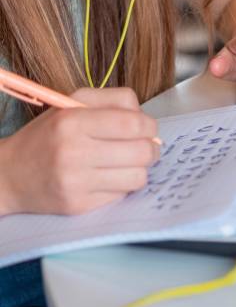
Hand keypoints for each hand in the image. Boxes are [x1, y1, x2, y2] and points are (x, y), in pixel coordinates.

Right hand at [0, 88, 159, 216]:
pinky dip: (120, 185)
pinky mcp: (77, 205)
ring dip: (139, 169)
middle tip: (146, 147)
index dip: (149, 126)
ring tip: (128, 162)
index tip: (148, 128)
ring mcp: (75, 182)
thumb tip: (147, 121)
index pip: (133, 123)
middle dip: (151, 149)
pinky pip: (120, 195)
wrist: (9, 175)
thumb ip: (115, 101)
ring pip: (137, 177)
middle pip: (141, 152)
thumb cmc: (48, 135)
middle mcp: (73, 152)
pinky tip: (107, 177)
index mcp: (73, 121)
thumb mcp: (75, 103)